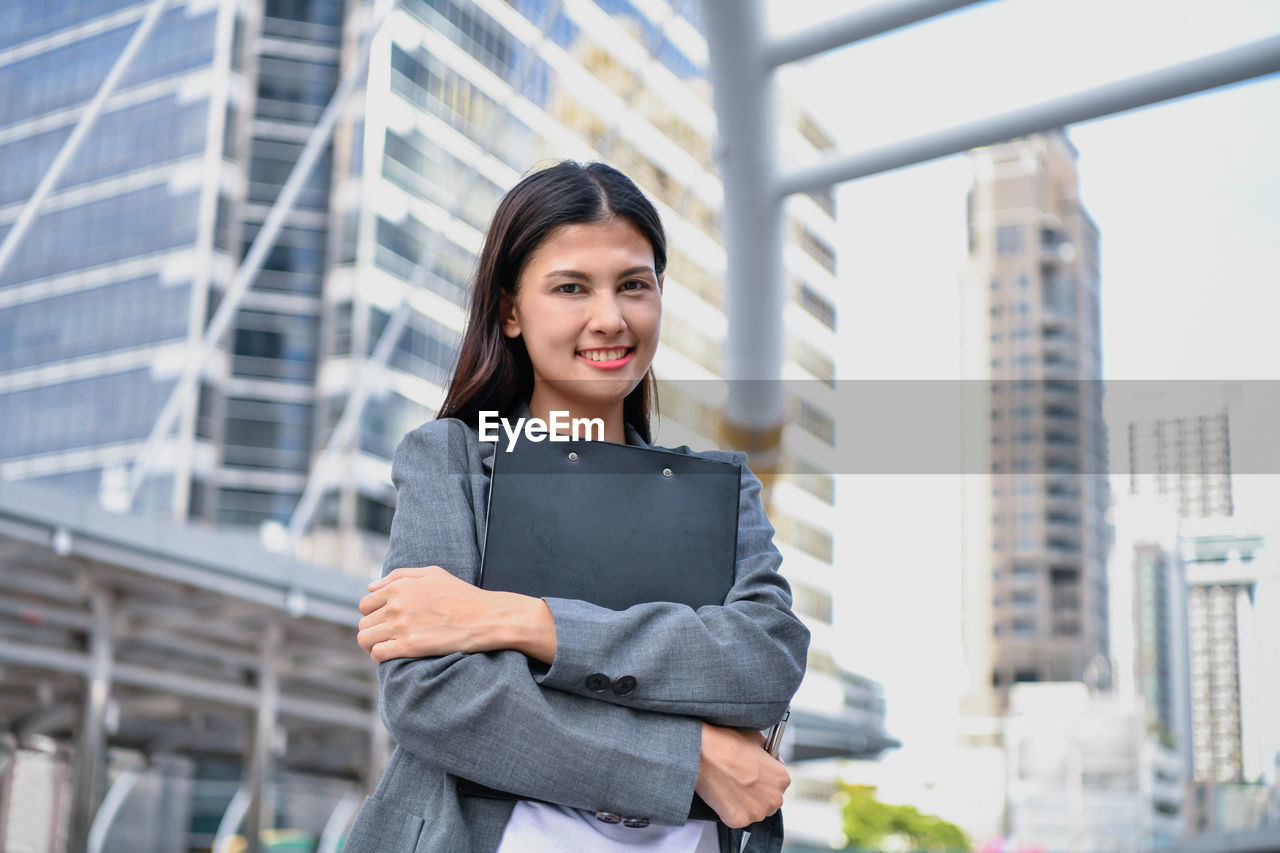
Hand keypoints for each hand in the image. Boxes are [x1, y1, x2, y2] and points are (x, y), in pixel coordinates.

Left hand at [357, 566, 556, 662]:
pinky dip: (380, 656)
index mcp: (399, 586)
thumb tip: (371, 587)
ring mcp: (402, 626)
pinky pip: (378, 654)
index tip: (385, 621)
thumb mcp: (433, 573)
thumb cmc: (462, 595)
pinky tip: (394, 654)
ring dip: (372, 645)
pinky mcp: (410, 646)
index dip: (373, 614)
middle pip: (364, 623)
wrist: (486, 617)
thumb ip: (399, 576)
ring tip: (387, 646)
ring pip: (365, 639)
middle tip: (388, 636)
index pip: (365, 604)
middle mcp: (396, 604)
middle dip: (373, 630)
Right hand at [694, 723, 789, 828]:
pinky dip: (730, 809)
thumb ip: (766, 752)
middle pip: (769, 799)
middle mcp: (774, 798)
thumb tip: (766, 755)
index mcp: (781, 778)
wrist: (702, 753)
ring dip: (746, 802)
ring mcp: (757, 812)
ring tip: (730, 786)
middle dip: (758, 791)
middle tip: (741, 780)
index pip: (779, 781)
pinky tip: (723, 794)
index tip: (756, 772)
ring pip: (755, 810)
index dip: (766, 775)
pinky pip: (738, 817)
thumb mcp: (755, 738)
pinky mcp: (739, 821)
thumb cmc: (726, 743)